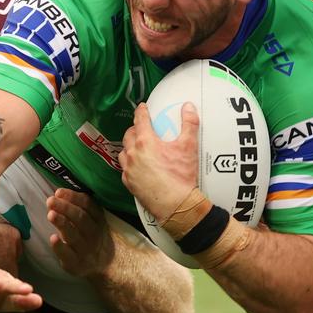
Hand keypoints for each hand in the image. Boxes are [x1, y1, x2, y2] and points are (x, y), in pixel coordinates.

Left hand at [47, 188, 115, 277]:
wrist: (103, 263)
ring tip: (50, 214)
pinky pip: (68, 255)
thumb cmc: (89, 234)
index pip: (87, 205)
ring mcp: (86, 250)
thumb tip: (57, 194)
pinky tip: (52, 238)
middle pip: (81, 219)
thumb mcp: (90, 219)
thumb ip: (76, 206)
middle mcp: (94, 234)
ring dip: (62, 224)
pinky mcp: (76, 264)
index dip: (73, 197)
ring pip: (74, 236)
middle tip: (51, 201)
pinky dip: (60, 247)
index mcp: (98, 219)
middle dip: (65, 208)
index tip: (58, 192)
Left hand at [119, 102, 199, 220]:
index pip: (140, 120)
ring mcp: (129, 170)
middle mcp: (134, 154)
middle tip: (141, 128)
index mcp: (145, 142)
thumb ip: (189, 124)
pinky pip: (125, 170)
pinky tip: (136, 167)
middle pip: (129, 135)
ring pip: (123, 152)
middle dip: (134, 129)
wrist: (176, 204)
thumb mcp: (189, 146)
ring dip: (129, 147)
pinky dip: (129, 165)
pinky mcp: (129, 184)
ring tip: (136, 147)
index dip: (141, 111)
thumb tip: (188, 108)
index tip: (142, 108)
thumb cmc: (181, 176)